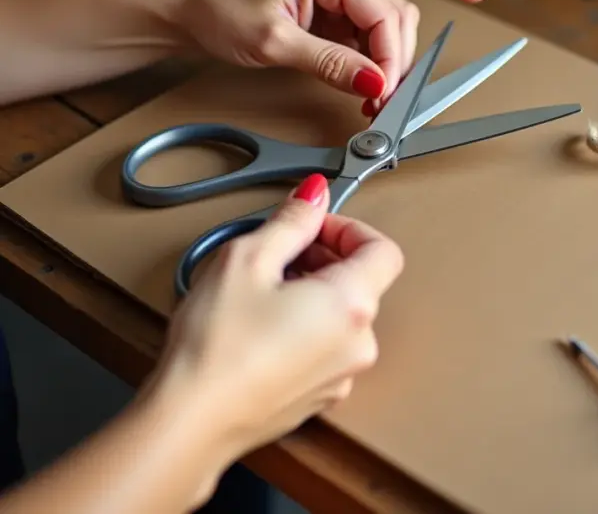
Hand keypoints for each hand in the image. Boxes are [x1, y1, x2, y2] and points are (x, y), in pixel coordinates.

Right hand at [147, 173, 403, 461]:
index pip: (383, 249)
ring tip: (261, 294)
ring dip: (311, 294)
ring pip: (340, 316)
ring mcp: (341, 375)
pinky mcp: (319, 396)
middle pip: (361, 282)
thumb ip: (291, 222)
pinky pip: (324, 347)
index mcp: (352, 304)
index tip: (313, 225)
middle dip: (324, 259)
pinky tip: (259, 330)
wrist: (191, 425)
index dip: (348, 229)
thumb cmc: (215, 350)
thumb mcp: (247, 260)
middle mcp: (359, 343)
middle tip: (278, 256)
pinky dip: (303, 329)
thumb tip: (314, 197)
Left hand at [177, 0, 493, 114]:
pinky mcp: (343, 1)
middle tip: (385, 104)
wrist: (191, 11)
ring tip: (384, 94)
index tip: (386, 95)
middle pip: (397, 16)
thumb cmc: (222, 13)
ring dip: (397, 56)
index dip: (391, 59)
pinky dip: (426, 2)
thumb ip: (330, 63)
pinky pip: (391, 5)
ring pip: (396, 20)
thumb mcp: (275, 43)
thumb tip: (377, 81)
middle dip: (396, 62)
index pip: (382, 14)